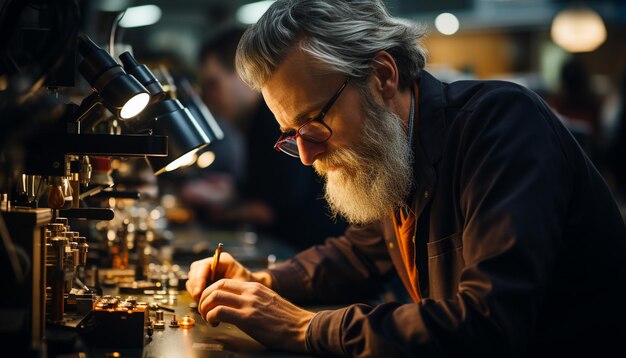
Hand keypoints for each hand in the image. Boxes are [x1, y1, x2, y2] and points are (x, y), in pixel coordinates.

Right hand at [186, 252, 271, 300]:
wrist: (250, 291)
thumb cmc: (247, 287)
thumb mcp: (240, 285)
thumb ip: (227, 288)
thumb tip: (212, 295)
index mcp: (222, 260)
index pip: (204, 266)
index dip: (199, 279)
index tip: (199, 293)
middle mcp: (213, 263)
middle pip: (195, 271)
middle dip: (195, 285)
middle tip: (198, 298)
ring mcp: (207, 271)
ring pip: (192, 278)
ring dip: (194, 290)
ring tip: (201, 301)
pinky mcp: (204, 280)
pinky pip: (194, 286)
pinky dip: (196, 294)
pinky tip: (202, 302)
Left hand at [198, 279, 314, 352]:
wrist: (302, 328)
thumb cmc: (288, 320)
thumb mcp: (269, 302)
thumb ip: (253, 300)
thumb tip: (237, 306)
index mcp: (255, 287)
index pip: (224, 282)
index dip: (211, 292)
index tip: (209, 303)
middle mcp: (250, 291)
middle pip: (216, 286)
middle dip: (204, 298)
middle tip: (203, 311)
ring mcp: (249, 303)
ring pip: (214, 296)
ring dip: (204, 308)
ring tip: (208, 318)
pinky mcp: (248, 318)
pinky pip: (219, 311)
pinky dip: (211, 317)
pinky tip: (215, 323)